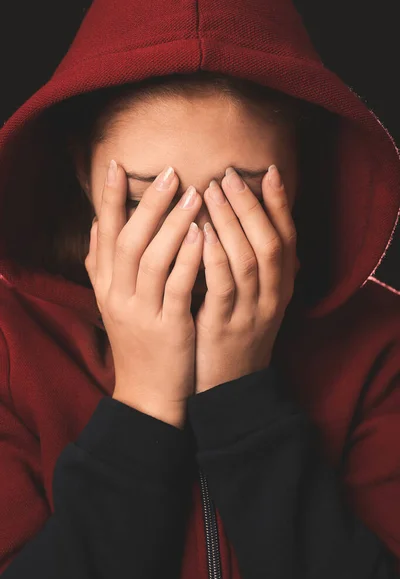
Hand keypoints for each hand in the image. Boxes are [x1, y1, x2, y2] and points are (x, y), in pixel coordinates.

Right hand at [85, 161, 203, 428]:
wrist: (149, 393)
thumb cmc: (138, 341)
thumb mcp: (113, 303)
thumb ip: (103, 266)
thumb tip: (97, 225)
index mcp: (107, 287)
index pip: (105, 235)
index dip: (110, 200)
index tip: (118, 166)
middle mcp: (118, 296)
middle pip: (129, 240)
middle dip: (149, 204)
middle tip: (170, 172)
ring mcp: (142, 312)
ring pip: (152, 259)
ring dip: (172, 224)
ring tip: (194, 194)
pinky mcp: (168, 327)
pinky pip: (176, 287)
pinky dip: (187, 258)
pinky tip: (202, 234)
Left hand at [194, 165, 298, 393]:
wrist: (227, 389)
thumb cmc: (233, 336)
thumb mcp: (252, 302)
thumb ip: (251, 268)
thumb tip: (238, 223)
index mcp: (281, 289)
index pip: (287, 239)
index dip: (279, 205)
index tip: (268, 171)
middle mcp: (272, 298)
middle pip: (270, 243)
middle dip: (250, 206)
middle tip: (228, 175)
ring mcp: (250, 313)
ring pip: (248, 259)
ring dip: (230, 223)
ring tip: (209, 192)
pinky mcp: (224, 327)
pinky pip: (222, 286)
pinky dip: (213, 256)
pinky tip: (200, 232)